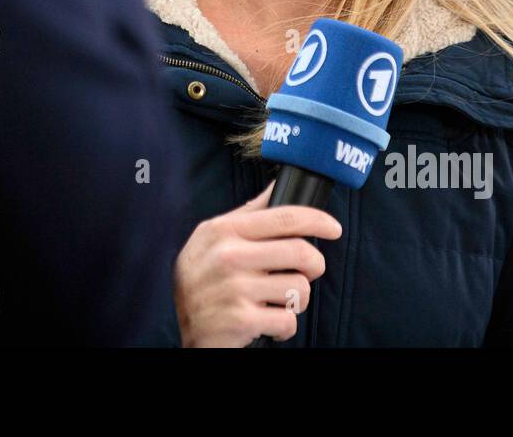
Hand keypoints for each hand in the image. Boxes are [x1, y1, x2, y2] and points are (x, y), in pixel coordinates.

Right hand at [173, 182, 342, 347]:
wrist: (178, 327)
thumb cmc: (203, 278)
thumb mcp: (214, 238)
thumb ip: (248, 214)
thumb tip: (279, 184)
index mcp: (223, 231)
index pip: (284, 217)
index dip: (317, 221)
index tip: (334, 228)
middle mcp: (227, 256)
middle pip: (301, 252)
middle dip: (314, 265)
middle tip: (307, 272)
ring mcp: (234, 289)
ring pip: (299, 289)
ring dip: (297, 300)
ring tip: (277, 301)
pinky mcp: (241, 320)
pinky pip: (288, 321)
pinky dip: (284, 327)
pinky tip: (267, 323)